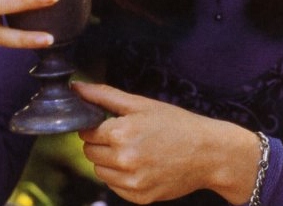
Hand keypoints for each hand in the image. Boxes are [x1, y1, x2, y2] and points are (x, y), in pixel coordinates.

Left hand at [74, 81, 260, 204]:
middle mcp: (123, 161)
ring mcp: (131, 183)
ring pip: (100, 172)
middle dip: (102, 142)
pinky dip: (122, 177)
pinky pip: (115, 187)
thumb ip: (104, 95)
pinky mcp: (139, 198)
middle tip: (127, 134)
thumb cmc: (175, 123)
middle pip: (90, 153)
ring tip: (136, 149)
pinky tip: (142, 164)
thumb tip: (76, 88)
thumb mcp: (141, 103)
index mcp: (121, 134)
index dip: (96, 125)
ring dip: (110, 161)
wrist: (207, 152)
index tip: (111, 122)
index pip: (86, 133)